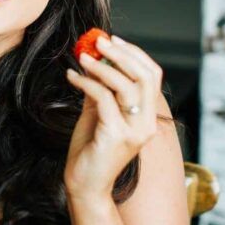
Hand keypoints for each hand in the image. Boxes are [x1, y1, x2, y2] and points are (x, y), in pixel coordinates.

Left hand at [64, 34, 162, 202]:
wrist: (85, 185)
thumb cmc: (91, 149)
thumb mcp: (99, 113)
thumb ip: (102, 89)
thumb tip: (95, 58)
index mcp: (148, 117)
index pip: (153, 75)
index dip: (134, 53)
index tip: (112, 40)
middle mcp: (147, 124)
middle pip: (145, 76)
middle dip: (121, 54)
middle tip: (98, 42)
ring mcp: (134, 131)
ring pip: (126, 86)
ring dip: (102, 66)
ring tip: (82, 57)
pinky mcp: (116, 136)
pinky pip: (103, 99)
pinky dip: (86, 83)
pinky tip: (72, 77)